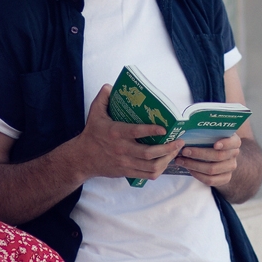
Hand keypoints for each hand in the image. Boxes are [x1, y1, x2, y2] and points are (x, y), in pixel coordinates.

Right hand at [70, 85, 185, 181]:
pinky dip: (159, 169)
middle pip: (149, 153)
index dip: (151, 131)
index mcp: (116, 133)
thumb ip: (103, 98)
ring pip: (151, 166)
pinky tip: (165, 162)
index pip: (136, 132)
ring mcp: (125, 163)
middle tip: (179, 141)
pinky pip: (147, 175)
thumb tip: (110, 86)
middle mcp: (122, 149)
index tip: (164, 128)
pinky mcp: (127, 172)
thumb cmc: (92, 134)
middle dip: (167, 148)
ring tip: (175, 151)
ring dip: (166, 159)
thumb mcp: (95, 113)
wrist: (83, 158)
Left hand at [175, 133, 240, 187]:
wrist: (220, 153)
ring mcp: (230, 167)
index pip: (233, 142)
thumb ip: (207, 131)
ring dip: (194, 165)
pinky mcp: (225, 178)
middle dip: (199, 154)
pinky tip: (189, 170)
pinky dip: (198, 176)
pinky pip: (211, 180)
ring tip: (181, 161)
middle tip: (184, 151)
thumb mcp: (214, 133)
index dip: (225, 144)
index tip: (215, 145)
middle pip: (218, 157)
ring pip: (212, 169)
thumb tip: (188, 128)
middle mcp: (234, 154)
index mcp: (234, 141)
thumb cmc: (213, 139)